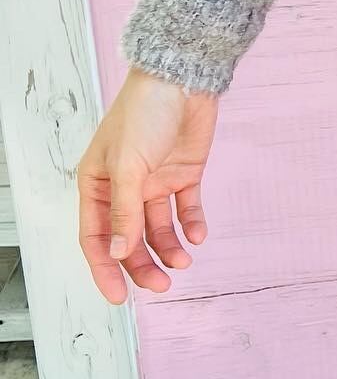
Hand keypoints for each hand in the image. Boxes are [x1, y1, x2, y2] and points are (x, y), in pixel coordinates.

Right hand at [77, 68, 220, 301]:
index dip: (105, 268)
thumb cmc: (144, 114)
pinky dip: (192, 225)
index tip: (119, 297)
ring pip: (158, 228)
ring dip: (169, 247)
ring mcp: (154, 182)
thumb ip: (124, 211)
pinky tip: (198, 236)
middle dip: (142, 264)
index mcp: (97, 184)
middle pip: (129, 239)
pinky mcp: (183, 174)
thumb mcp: (129, 166)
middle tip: (162, 284)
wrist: (183, 80)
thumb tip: (116, 252)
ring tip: (183, 261)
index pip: (96, 236)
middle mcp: (124, 187)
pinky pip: (186, 209)